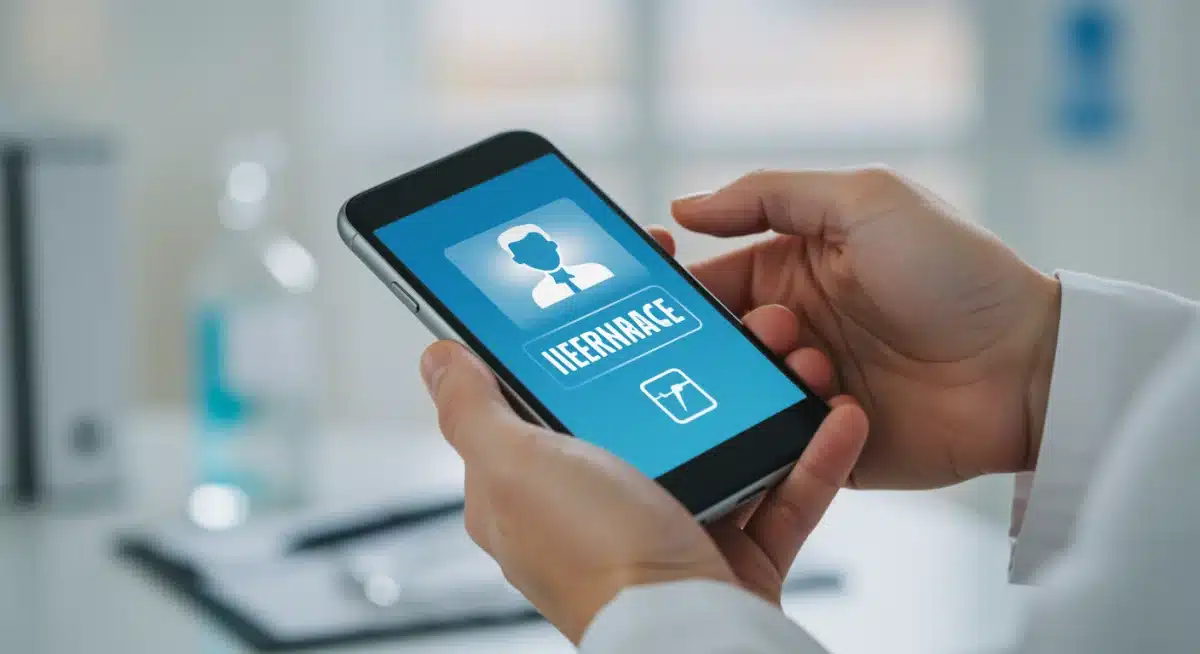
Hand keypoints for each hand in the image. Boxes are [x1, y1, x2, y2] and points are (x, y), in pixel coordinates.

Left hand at [421, 334, 865, 642]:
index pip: (556, 386)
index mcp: (539, 483)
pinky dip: (814, 456)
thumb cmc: (593, 557)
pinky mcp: (736, 554)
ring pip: (727, 440)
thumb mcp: (515, 467)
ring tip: (792, 352)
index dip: (586, 327)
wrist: (690, 637)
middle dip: (697, 352)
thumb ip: (474, 410)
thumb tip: (436, 357)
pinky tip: (837, 414)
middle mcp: (603, 503)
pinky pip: (783, 494)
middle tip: (729, 308)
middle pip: (652, 404)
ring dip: (766, 393)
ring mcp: (672, 527)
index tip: (627, 274)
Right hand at [665, 167, 1060, 487]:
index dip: (678, 290)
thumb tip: (684, 206)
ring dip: (764, 379)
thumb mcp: (866, 201)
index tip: (653, 296)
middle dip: (726, 337)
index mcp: (795, 268)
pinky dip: (787, 428)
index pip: (712, 280)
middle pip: (718, 342)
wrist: (1028, 365)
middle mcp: (796, 327)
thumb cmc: (955, 271)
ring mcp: (811, 387)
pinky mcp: (830, 442)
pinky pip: (778, 444)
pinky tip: (832, 403)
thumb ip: (770, 195)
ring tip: (815, 363)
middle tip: (773, 329)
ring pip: (741, 395)